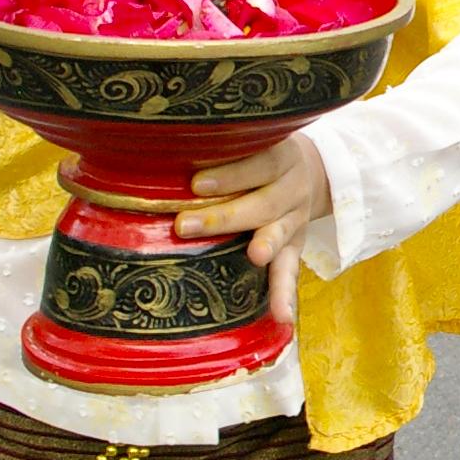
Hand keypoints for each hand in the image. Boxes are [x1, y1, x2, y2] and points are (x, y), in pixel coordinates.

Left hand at [175, 136, 331, 326]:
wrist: (308, 171)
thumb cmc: (256, 157)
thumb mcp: (250, 144)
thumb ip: (216, 150)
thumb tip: (151, 158)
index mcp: (280, 156)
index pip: (259, 161)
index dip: (230, 174)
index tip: (196, 183)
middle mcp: (292, 187)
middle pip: (263, 201)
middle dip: (224, 215)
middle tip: (184, 225)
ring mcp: (296, 219)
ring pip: (280, 232)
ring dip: (265, 244)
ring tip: (254, 256)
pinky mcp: (296, 246)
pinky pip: (291, 270)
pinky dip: (285, 294)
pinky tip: (282, 315)